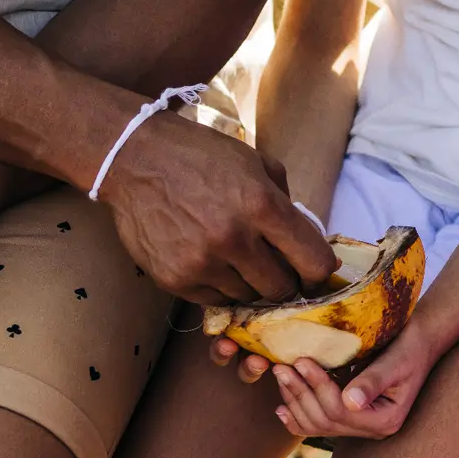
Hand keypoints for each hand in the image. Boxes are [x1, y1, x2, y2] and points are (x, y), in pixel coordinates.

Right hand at [102, 112, 336, 305]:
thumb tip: (312, 241)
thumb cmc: (205, 157)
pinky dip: (221, 287)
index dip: (319, 272)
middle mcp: (233, 239)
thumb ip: (289, 205)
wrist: (138, 160)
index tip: (313, 271)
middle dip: (286, 282)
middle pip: (281, 289)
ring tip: (239, 259)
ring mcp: (201, 263)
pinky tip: (215, 263)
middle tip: (277, 268)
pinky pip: (214, 300)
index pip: (313, 262)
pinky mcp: (173, 279)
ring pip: (247, 297)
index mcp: (263, 206)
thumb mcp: (259, 165)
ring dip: (250, 284)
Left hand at [269, 322, 438, 439]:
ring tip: (281, 375)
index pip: (341, 411)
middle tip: (282, 367)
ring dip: (295, 401)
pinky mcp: (351, 417)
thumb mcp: (397, 360)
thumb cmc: (412, 345)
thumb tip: (350, 402)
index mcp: (386, 420)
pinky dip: (298, 417)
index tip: (301, 361)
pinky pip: (319, 425)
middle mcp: (372, 429)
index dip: (318, 387)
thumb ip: (374, 380)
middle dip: (301, 393)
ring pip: (317, 424)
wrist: (420, 340)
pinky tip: (282, 407)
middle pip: (325, 420)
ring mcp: (361, 426)